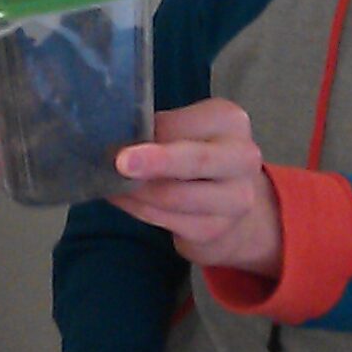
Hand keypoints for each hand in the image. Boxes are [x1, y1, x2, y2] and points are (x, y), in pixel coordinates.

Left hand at [109, 98, 281, 276]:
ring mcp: (235, 198)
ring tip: (109, 184)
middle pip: (195, 160)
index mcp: (229, 121)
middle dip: (155, 162)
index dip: (147, 133)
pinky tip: (123, 200)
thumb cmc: (198, 156)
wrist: (233, 202)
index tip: (114, 133)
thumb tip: (117, 139)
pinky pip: (166, 220)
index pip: (181, 125)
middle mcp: (242, 158)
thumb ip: (160, 132)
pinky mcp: (215, 230)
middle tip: (121, 163)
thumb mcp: (186, 131)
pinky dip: (138, 209)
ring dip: (134, 192)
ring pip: (173, 196)